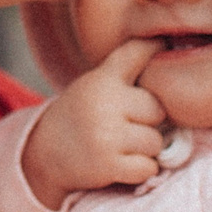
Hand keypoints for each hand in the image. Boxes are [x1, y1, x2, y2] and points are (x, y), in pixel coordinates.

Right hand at [20, 39, 168, 207]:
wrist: (44, 154)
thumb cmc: (81, 115)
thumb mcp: (95, 84)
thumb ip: (127, 67)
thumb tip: (167, 46)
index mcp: (101, 80)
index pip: (136, 53)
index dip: (154, 47)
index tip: (164, 41)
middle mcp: (104, 104)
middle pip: (157, 110)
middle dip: (148, 122)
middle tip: (126, 125)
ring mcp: (106, 135)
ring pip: (155, 142)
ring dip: (145, 149)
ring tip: (122, 145)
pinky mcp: (108, 165)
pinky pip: (148, 167)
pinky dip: (141, 169)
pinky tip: (122, 163)